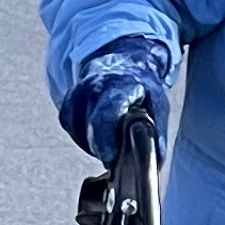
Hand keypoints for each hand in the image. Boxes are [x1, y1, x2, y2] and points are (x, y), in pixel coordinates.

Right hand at [58, 33, 173, 157]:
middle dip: (103, 148)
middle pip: (90, 128)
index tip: (110, 158)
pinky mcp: (66, 105)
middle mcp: (93, 88)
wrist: (119, 62)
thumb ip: (156, 132)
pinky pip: (72, 131)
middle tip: (117, 153)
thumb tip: (155, 163)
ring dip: (94, 144)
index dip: (105, 140)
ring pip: (80, 134)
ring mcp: (76, 95)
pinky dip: (84, 138)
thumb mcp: (158, 104)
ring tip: (111, 137)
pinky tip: (98, 132)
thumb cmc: (140, 88)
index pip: (106, 115)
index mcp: (119, 87)